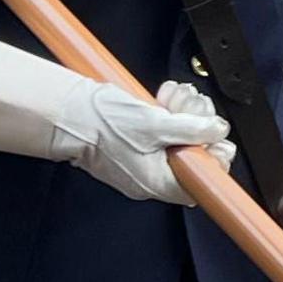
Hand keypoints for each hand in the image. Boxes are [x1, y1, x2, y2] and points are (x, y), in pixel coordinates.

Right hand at [78, 79, 231, 204]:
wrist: (65, 113)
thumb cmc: (100, 123)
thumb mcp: (154, 123)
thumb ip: (191, 128)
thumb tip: (217, 130)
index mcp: (157, 182)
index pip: (201, 182)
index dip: (214, 159)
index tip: (217, 138)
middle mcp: (151, 178)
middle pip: (192, 156)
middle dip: (198, 126)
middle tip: (190, 108)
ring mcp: (143, 162)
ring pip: (178, 140)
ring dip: (183, 114)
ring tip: (172, 98)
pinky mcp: (135, 145)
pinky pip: (161, 133)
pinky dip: (166, 114)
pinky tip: (163, 99)